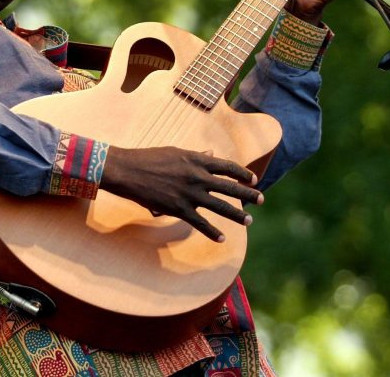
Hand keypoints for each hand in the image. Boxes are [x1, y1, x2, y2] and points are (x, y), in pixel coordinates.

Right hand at [100, 145, 263, 241]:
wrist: (128, 170)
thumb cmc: (149, 158)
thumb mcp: (175, 152)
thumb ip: (195, 156)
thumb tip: (210, 154)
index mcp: (197, 160)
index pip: (227, 167)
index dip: (242, 173)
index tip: (253, 179)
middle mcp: (198, 177)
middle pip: (230, 187)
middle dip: (248, 194)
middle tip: (262, 199)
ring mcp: (190, 194)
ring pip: (220, 207)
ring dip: (237, 215)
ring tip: (249, 221)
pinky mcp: (179, 209)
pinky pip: (200, 223)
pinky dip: (212, 232)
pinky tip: (222, 238)